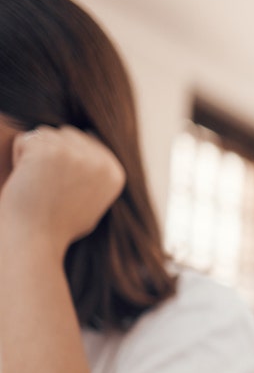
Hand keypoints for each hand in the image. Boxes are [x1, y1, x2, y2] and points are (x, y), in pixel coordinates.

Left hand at [0, 126, 124, 255]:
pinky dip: (19, 158)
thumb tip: (91, 138)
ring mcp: (77, 154)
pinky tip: (26, 180)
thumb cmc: (57, 225)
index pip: (87, 141)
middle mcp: (101, 161)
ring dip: (33, 155)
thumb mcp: (92, 200)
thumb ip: (95, 173)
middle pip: (67, 134)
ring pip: (45, 134)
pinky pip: (26, 140)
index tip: (60, 187)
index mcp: (115, 173)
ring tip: (37, 184)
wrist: (35, 239)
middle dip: (51, 153)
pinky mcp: (50, 150)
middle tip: (47, 185)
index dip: (65, 162)